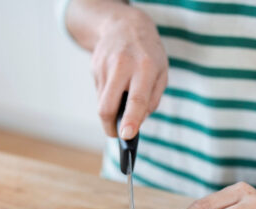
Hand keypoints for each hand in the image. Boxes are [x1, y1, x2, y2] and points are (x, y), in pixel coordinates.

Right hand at [90, 5, 167, 138]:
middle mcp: (123, 65)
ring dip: (110, 110)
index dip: (131, 120)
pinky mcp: (94, 67)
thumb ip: (152, 99)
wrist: (125, 26)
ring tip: (122, 98)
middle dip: (110, 126)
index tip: (127, 136)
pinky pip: (100, 92)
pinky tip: (116, 84)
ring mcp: (105, 66)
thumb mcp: (162, 73)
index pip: (136, 99)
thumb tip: (136, 123)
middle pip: (107, 106)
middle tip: (116, 134)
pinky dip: (108, 95)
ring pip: (101, 102)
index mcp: (145, 67)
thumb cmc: (148, 54)